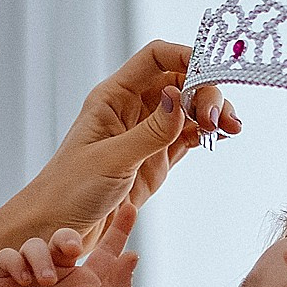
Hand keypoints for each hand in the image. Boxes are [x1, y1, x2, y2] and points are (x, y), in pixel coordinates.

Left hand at [0, 42, 238, 286]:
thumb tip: (180, 95)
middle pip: (180, 80)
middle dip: (206, 92)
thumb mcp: (112, 161)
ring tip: (230, 129)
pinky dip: (208, 133)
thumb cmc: (69, 191)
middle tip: (219, 118)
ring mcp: (146, 134)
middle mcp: (132, 109)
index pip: (156, 58)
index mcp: (114, 97)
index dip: (186, 56)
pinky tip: (223, 137)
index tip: (213, 73)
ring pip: (188, 108)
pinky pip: (188, 135)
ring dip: (212, 112)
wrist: (56, 229)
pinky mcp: (156, 159)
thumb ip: (150, 131)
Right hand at [0, 202, 139, 286]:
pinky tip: (24, 280)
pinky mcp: (4, 281)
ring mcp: (30, 276)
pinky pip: (7, 257)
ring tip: (44, 281)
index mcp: (86, 281)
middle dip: (67, 237)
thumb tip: (133, 254)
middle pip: (65, 238)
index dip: (119, 228)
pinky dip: (15, 262)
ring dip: (40, 257)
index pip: (106, 249)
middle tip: (72, 250)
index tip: (131, 208)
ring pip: (34, 244)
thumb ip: (117, 285)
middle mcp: (59, 274)